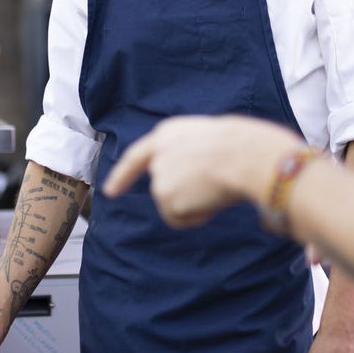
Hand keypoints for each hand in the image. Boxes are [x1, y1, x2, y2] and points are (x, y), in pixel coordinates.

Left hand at [102, 115, 300, 228]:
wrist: (243, 155)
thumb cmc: (242, 146)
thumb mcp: (210, 141)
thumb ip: (191, 158)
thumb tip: (196, 184)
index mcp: (167, 134)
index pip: (137, 156)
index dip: (123, 175)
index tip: (110, 191)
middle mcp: (156, 154)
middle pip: (163, 188)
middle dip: (183, 195)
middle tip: (216, 186)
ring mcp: (157, 176)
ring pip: (174, 205)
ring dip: (195, 205)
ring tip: (216, 188)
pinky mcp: (163, 196)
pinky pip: (180, 219)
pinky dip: (196, 217)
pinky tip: (210, 200)